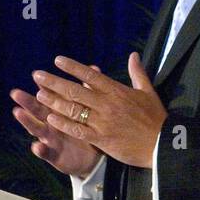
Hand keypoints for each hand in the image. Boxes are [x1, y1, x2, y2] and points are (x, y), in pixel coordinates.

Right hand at [10, 79, 101, 177]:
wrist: (92, 159)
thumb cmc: (88, 131)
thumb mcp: (87, 111)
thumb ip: (86, 92)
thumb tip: (93, 67)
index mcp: (59, 112)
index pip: (49, 97)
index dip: (43, 87)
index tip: (36, 75)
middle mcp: (51, 124)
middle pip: (37, 111)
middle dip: (26, 102)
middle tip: (15, 92)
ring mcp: (50, 140)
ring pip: (37, 129)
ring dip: (27, 121)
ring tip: (17, 112)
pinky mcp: (53, 156)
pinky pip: (46, 153)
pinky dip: (40, 150)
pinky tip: (36, 147)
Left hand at [31, 52, 166, 167]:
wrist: (161, 144)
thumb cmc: (155, 118)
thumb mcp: (148, 92)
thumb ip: (137, 73)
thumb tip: (133, 55)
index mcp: (117, 91)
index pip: (90, 75)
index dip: (72, 67)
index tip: (57, 60)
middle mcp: (106, 104)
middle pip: (76, 90)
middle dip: (54, 82)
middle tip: (37, 75)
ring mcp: (102, 122)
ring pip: (73, 109)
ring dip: (54, 101)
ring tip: (39, 94)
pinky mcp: (101, 138)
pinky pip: (78, 129)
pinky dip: (64, 123)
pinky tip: (50, 118)